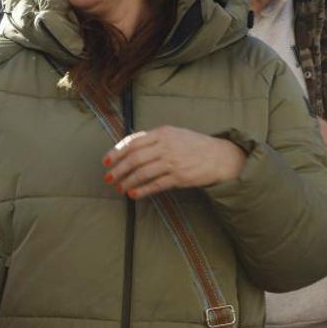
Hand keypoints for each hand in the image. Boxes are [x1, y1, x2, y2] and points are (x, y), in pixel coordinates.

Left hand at [102, 126, 246, 198]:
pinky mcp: (180, 177)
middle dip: (118, 169)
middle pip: (134, 158)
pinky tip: (134, 194)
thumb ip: (153, 139)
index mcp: (163, 133)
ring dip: (127, 181)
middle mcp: (166, 146)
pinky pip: (156, 184)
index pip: (133, 142)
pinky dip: (143, 190)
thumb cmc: (194, 145)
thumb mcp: (174, 134)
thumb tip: (129, 147)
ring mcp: (173, 162)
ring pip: (143, 172)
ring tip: (119, 188)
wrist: (220, 156)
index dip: (116, 152)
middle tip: (108, 178)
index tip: (106, 161)